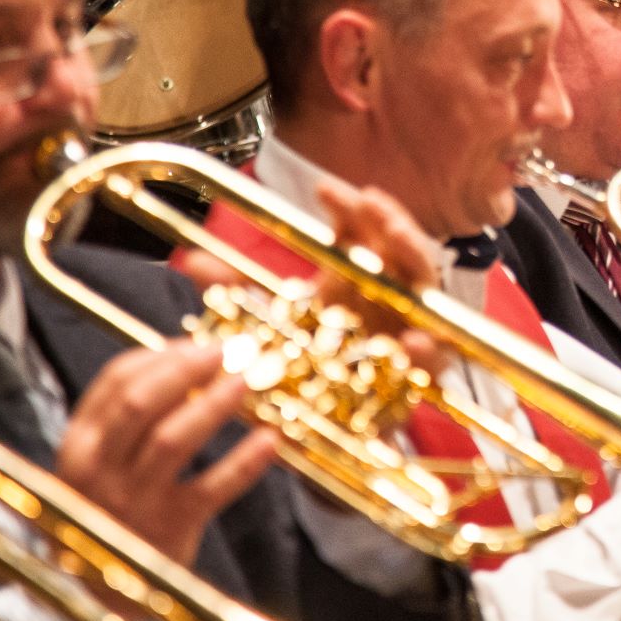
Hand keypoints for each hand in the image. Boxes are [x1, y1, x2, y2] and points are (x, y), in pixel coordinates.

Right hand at [55, 342, 275, 563]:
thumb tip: (190, 355)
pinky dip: (243, 463)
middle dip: (185, 369)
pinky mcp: (168, 529)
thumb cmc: (114, 506)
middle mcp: (97, 471)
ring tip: (243, 383)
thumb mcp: (103, 460)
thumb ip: (132, 414)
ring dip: (212, 405)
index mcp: (79, 444)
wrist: (106, 589)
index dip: (160, 354)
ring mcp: (131, 502)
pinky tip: (268, 440)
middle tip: (222, 352)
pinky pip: (211, 489)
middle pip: (139, 403)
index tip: (194, 343)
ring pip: (172, 440)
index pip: (114, 380)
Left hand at [173, 175, 447, 372]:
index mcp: (352, 279)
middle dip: (389, 217)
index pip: (358, 229)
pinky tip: (411, 341)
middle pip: (399, 245)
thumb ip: (232, 294)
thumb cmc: (304, 372)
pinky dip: (426, 349)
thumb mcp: (264, 328)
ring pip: (425, 285)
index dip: (346, 205)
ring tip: (398, 236)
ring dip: (415, 257)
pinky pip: (434, 358)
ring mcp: (407, 328)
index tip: (323, 189)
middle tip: (371, 201)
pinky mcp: (418, 375)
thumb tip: (186, 259)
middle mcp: (385, 296)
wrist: (324, 431)